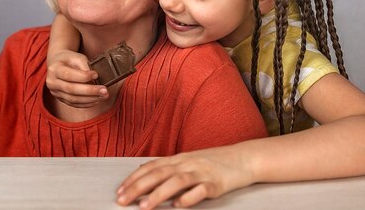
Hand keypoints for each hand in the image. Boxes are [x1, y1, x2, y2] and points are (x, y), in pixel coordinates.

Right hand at [45, 50, 107, 107]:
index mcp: (54, 69)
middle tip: (105, 90)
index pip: (68, 75)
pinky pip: (74, 104)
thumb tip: (94, 78)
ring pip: (73, 99)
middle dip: (90, 91)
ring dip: (90, 99)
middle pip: (71, 89)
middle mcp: (52, 82)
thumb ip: (84, 65)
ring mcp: (55, 92)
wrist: (58, 63)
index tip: (96, 75)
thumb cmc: (69, 59)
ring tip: (104, 96)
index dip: (83, 76)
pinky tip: (97, 100)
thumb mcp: (76, 57)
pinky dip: (86, 103)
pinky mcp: (61, 99)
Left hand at [116, 147, 255, 208]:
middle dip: (138, 187)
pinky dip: (189, 197)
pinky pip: (201, 190)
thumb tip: (145, 172)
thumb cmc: (215, 162)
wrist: (244, 158)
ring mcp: (203, 172)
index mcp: (180, 159)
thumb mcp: (190, 161)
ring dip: (158, 194)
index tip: (119, 190)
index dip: (134, 178)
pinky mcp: (217, 183)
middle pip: (159, 173)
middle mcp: (188, 163)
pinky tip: (178, 205)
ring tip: (144, 206)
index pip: (152, 167)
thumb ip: (169, 168)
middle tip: (122, 200)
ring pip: (177, 181)